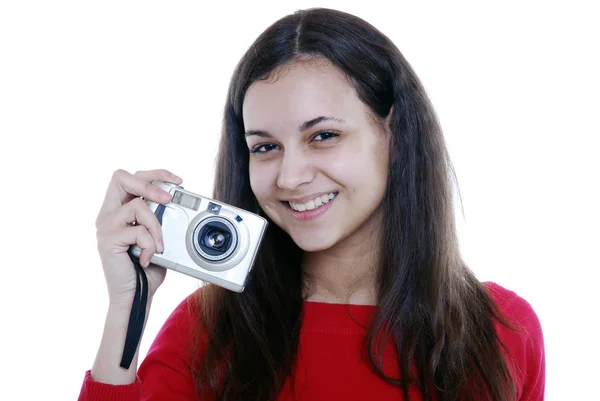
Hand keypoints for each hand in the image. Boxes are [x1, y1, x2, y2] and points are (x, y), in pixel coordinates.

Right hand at [95, 169, 182, 305]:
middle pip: (120, 177)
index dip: (155, 174)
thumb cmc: (147, 269)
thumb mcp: (157, 236)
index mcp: (118, 209)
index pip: (131, 178)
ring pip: (137, 205)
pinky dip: (151, 244)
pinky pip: (138, 230)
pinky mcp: (108, 240)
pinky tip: (149, 258)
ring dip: (156, 225)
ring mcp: (106, 226)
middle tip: (169, 199)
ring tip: (159, 245)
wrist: (135, 297)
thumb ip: (160, 218)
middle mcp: (108, 214)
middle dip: (149, 183)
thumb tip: (176, 201)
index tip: (178, 182)